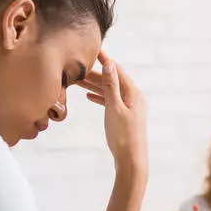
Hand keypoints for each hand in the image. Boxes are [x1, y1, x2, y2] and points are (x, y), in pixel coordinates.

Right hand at [80, 51, 147, 176]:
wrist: (131, 161)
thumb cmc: (123, 136)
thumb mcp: (114, 109)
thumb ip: (111, 87)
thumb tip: (109, 64)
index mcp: (133, 93)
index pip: (117, 70)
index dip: (104, 60)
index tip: (92, 49)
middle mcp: (134, 98)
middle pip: (112, 80)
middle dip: (95, 74)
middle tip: (77, 67)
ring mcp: (130, 108)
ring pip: (110, 91)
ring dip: (95, 85)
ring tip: (77, 81)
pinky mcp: (125, 117)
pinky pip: (111, 102)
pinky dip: (101, 97)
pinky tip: (89, 97)